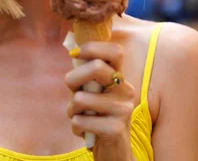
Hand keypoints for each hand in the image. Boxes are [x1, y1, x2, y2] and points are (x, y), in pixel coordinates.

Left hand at [64, 42, 135, 160]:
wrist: (115, 153)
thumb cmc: (98, 118)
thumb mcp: (94, 93)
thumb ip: (87, 75)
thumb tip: (73, 50)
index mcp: (120, 78)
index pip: (115, 51)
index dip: (92, 47)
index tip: (75, 54)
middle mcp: (126, 90)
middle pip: (95, 67)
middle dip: (73, 79)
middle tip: (73, 93)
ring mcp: (123, 109)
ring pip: (80, 97)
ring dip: (71, 110)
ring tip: (81, 117)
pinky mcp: (115, 129)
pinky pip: (80, 120)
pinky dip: (76, 127)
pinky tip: (86, 132)